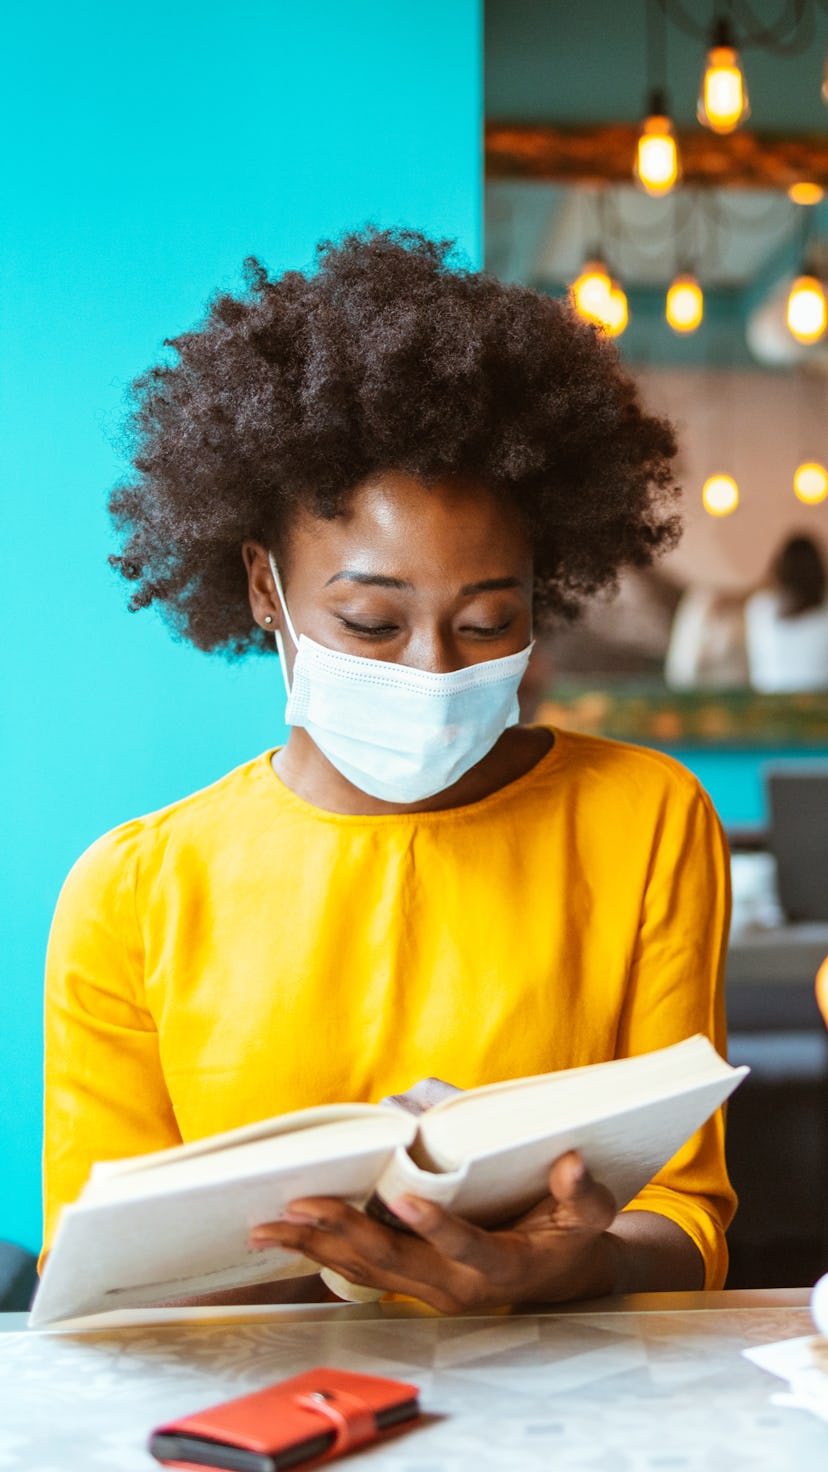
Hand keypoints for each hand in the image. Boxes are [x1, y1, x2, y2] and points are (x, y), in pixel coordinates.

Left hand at [248, 1150, 616, 1313]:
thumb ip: (582, 1194)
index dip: (436, 1227)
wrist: (556, 1275)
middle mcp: (456, 1285)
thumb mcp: (590, 1215)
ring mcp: (429, 1288)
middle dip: (343, 1233)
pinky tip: (286, 1237)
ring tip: (268, 1227)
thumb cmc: (570, 1235)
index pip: (467, 1249)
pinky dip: (321, 1251)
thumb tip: (572, 1163)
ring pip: (365, 1271)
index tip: (403, 1199)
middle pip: (393, 1263)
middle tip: (300, 1206)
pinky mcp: (410, 1282)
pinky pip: (359, 1271)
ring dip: (315, 1246)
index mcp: (502, 1266)